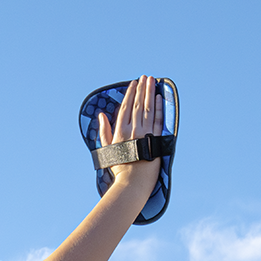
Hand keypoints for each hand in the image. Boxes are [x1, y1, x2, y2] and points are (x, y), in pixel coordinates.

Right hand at [97, 76, 163, 193]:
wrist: (133, 182)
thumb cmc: (119, 168)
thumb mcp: (107, 149)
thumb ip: (104, 131)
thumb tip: (101, 116)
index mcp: (120, 131)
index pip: (126, 107)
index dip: (130, 93)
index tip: (134, 83)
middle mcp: (133, 130)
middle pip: (138, 104)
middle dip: (142, 89)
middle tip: (145, 77)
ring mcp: (145, 134)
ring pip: (148, 109)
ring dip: (150, 93)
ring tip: (152, 81)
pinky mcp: (156, 140)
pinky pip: (158, 120)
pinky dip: (158, 108)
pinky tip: (159, 98)